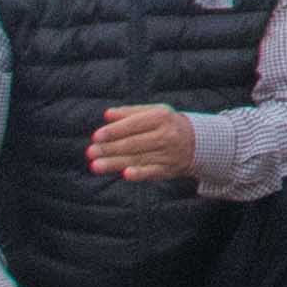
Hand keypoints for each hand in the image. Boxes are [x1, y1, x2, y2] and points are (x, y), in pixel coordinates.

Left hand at [86, 104, 200, 181]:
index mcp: (161, 117)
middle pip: (133, 143)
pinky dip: (139, 173)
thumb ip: (129, 113)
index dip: (114, 131)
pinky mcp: (169, 169)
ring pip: (138, 159)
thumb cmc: (166, 124)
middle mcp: (167, 134)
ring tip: (96, 166)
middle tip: (90, 152)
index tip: (96, 136)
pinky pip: (152, 172)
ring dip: (115, 163)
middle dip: (110, 148)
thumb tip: (107, 115)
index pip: (134, 124)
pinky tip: (125, 175)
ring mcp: (168, 153)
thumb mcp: (153, 112)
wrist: (197, 141)